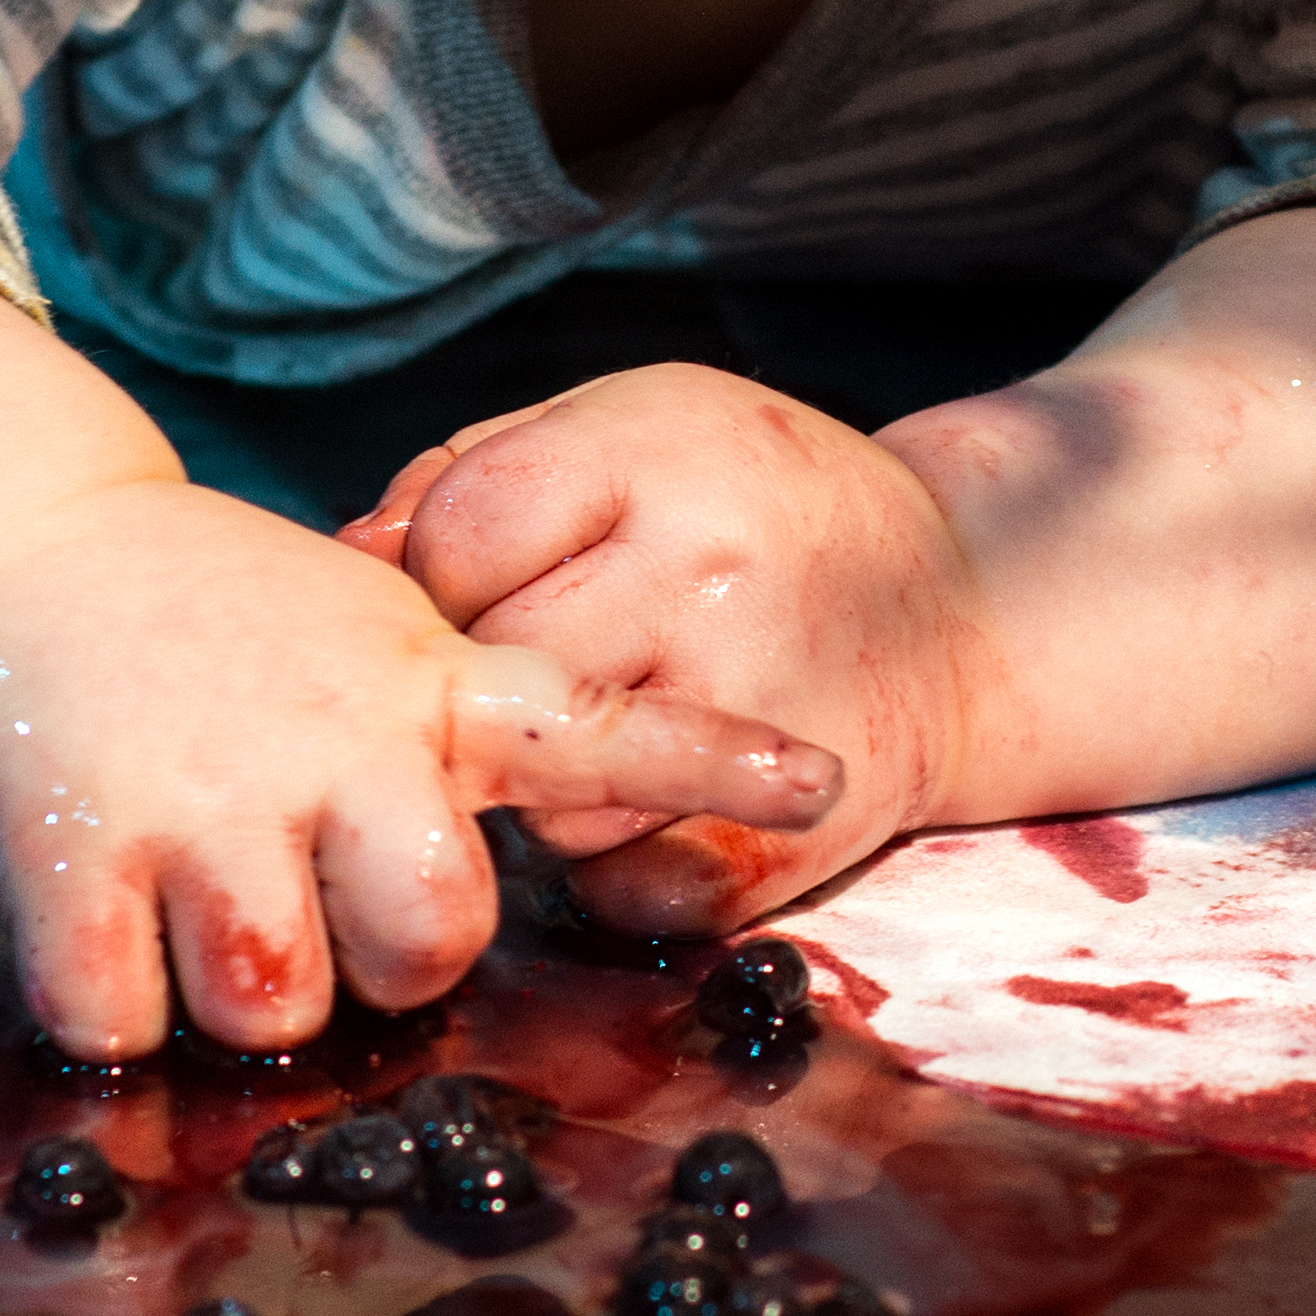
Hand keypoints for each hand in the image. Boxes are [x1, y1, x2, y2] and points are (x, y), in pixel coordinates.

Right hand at [0, 477, 844, 1046]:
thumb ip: (458, 738)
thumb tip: (506, 884)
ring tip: (195, 899)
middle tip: (318, 906)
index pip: (601, 724)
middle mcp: (333, 737)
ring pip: (274, 1003)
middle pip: (430, 945)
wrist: (15, 554)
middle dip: (381, 966)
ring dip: (233, 994)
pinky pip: (119, 1018)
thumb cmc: (217, 631)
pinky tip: (98, 918)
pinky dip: (107, 1006)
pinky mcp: (72, 842)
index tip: (820, 776)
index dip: (710, 763)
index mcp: (427, 689)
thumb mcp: (376, 642)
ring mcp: (204, 791)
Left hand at [352, 365, 1008, 931]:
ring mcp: (753, 716)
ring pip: (546, 798)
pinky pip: (623, 887)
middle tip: (541, 667)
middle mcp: (709, 580)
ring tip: (611, 730)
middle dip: (487, 685)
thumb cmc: (756, 509)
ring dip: (547, 785)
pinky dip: (614, 865)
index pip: (458, 535)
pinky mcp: (785, 839)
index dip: (440, 574)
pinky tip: (652, 804)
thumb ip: (477, 475)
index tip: (482, 586)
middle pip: (493, 672)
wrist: (968, 610)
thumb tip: (347, 561)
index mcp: (662, 457)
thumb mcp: (632, 427)